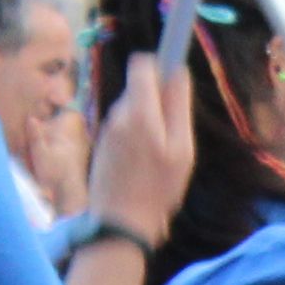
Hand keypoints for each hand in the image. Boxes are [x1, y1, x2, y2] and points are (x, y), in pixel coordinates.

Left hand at [84, 53, 199, 244]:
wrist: (120, 224)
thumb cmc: (158, 189)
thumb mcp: (181, 149)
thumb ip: (177, 106)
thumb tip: (176, 71)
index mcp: (140, 111)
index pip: (143, 64)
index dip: (159, 60)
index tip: (173, 65)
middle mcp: (119, 114)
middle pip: (140, 86)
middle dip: (157, 98)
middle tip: (172, 131)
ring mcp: (108, 128)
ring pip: (133, 108)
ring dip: (148, 121)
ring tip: (157, 155)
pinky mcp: (103, 143)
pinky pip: (125, 126)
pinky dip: (137, 136)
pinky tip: (143, 164)